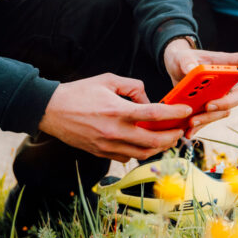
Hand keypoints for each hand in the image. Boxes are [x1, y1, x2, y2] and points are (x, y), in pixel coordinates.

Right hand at [39, 73, 191, 162]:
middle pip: (152, 141)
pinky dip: (139, 151)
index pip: (153, 115)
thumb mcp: (108, 80)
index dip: (173, 114)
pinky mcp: (100, 153)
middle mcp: (114, 131)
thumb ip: (133, 87)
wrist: (51, 110)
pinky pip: (126, 157)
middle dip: (171, 137)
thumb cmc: (80, 92)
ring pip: (141, 154)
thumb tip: (148, 99)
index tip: (185, 111)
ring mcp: (107, 145)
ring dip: (158, 148)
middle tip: (180, 130)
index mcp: (117, 110)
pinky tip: (144, 143)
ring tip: (166, 139)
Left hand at [162, 39, 237, 138]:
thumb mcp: (181, 56)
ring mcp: (221, 98)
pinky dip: (199, 127)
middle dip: (227, 102)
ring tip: (192, 121)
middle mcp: (229, 82)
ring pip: (224, 111)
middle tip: (208, 106)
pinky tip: (188, 132)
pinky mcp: (210, 110)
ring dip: (209, 118)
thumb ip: (186, 60)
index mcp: (225, 64)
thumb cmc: (182, 59)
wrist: (174, 71)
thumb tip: (191, 70)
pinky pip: (209, 121)